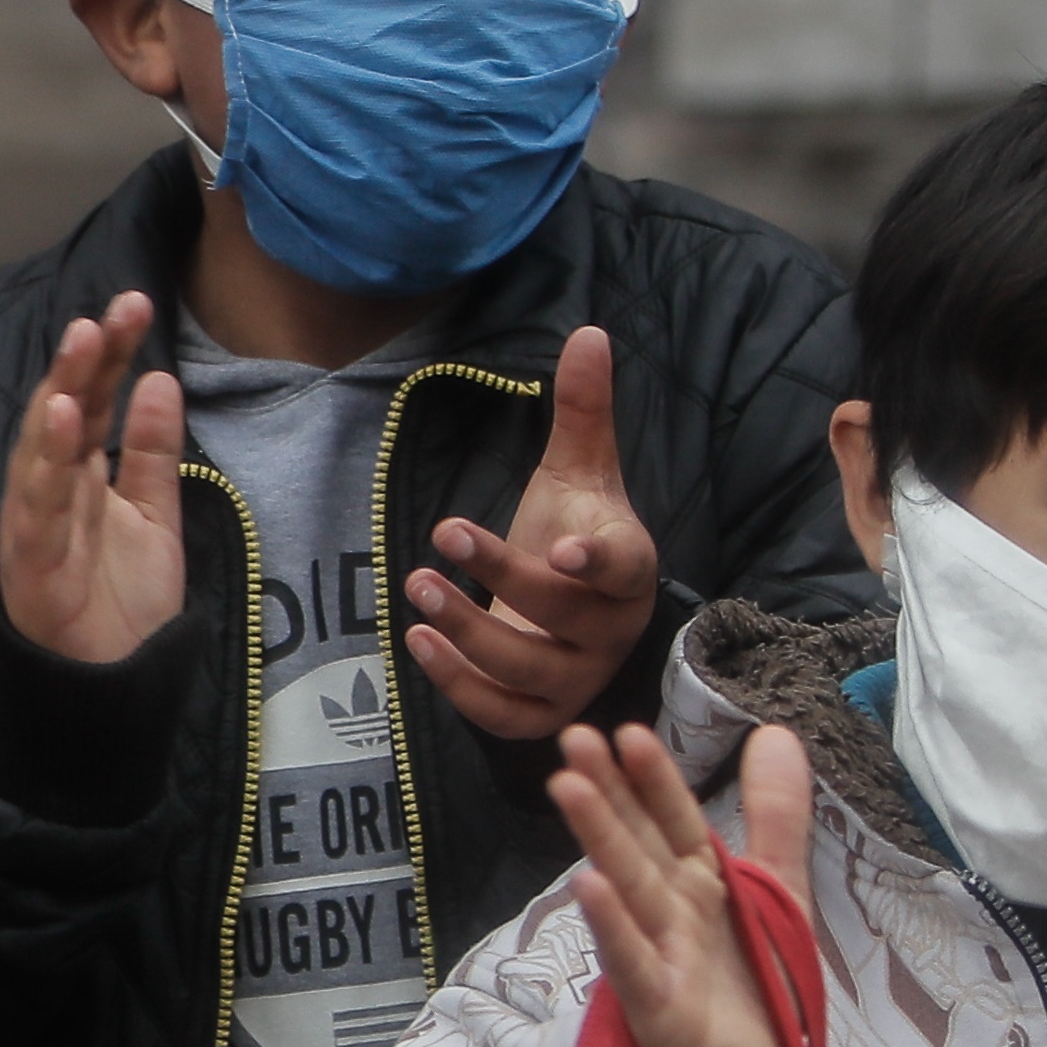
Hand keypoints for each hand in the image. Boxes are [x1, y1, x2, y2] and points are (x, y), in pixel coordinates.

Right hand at [0, 292, 186, 663]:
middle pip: (64, 411)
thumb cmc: (123, 605)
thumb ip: (153, 453)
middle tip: (112, 310)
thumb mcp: (155, 517)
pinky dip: (48, 459)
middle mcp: (53, 490)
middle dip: (85, 358)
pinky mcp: (32, 561)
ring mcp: (37, 523)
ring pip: (43, 446)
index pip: (95, 401)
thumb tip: (160, 379)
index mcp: (81, 476)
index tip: (138, 305)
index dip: (112, 354)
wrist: (111, 689)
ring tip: (83, 340)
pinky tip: (63, 416)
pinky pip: (39, 504)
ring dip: (61, 390)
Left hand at [407, 325, 661, 739]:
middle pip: (563, 616)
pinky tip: (417, 641)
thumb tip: (590, 332)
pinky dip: (459, 686)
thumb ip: (584, 409)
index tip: (560, 547)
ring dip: (467, 634)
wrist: (567, 607)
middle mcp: (612, 628)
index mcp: (629, 566)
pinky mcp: (542, 711)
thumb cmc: (573, 530)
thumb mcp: (578, 471)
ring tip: (418, 588)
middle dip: (501, 579)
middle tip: (443, 535)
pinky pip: (505, 714)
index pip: (622, 567)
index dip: (594, 561)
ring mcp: (579, 676)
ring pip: (528, 670)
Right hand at [550, 719, 814, 1046]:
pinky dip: (613, 925)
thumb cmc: (752, 982)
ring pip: (630, 887)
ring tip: (568, 787)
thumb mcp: (776, 889)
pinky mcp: (658, 1006)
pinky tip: (586, 885)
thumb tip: (776, 730)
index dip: (654, 778)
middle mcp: (672, 910)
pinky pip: (633, 960)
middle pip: (639, 842)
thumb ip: (774, 813)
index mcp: (699, 880)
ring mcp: (660, 955)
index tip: (627, 731)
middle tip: (575, 737)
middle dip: (609, 791)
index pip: (674, 818)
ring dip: (599, 838)